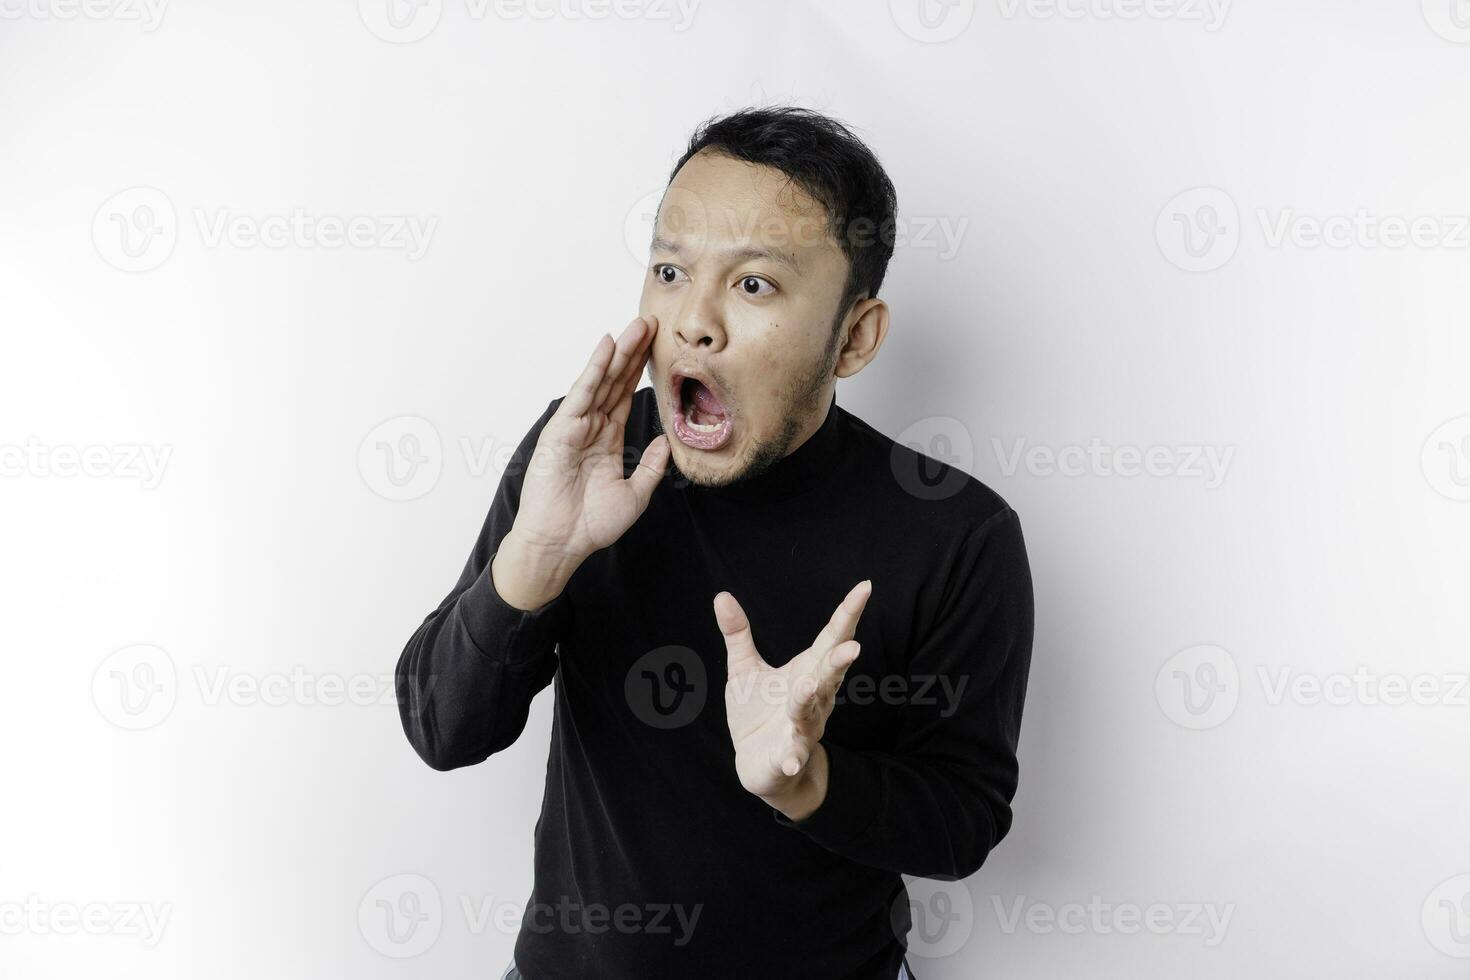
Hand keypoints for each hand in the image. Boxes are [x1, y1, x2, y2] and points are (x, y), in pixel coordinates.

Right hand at [494, 316, 669, 609]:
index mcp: (607, 442)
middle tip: (652, 323)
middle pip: (615, 382)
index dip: (641, 372)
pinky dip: (594, 370)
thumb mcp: (634, 494)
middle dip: (633, 353)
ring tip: (636, 326)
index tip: (659, 348)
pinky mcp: (561, 431)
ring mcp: (575, 428)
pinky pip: (582, 395)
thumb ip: (651, 466)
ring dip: (618, 353)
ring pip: (601, 382)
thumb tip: (667, 441)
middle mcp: (591, 429)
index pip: (626, 398)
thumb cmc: (589, 525)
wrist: (561, 544)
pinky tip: (606, 348)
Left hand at [714, 581, 871, 819]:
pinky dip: (792, 757)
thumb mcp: (744, 668)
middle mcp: (814, 696)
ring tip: (810, 684)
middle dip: (840, 660)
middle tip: (853, 646)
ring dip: (811, 697)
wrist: (758, 764)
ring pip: (810, 709)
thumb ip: (738, 634)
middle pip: (830, 672)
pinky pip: (792, 755)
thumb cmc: (758, 711)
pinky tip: (790, 761)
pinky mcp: (788, 754)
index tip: (865, 587)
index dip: (848, 613)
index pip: (832, 637)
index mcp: (808, 670)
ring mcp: (803, 726)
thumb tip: (721, 596)